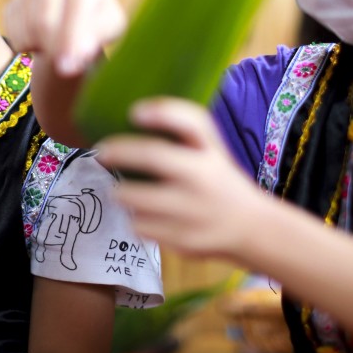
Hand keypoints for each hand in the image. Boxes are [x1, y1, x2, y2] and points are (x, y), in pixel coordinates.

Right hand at [2, 0, 124, 76]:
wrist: (76, 20)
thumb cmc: (98, 24)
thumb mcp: (109, 30)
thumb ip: (93, 42)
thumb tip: (68, 63)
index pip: (72, 10)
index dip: (70, 41)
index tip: (69, 67)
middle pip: (43, 22)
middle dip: (53, 48)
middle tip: (64, 63)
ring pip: (26, 29)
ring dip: (40, 48)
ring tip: (56, 47)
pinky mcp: (13, 0)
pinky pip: (12, 31)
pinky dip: (25, 45)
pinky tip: (41, 42)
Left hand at [97, 98, 265, 260]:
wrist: (250, 228)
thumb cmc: (219, 180)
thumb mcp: (212, 150)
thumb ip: (185, 130)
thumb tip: (137, 113)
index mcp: (211, 153)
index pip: (192, 123)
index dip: (161, 113)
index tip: (134, 112)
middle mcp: (203, 179)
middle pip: (153, 157)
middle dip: (120, 152)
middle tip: (102, 153)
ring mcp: (193, 212)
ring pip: (137, 198)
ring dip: (121, 193)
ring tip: (120, 192)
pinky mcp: (182, 239)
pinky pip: (141, 226)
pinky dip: (135, 219)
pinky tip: (143, 215)